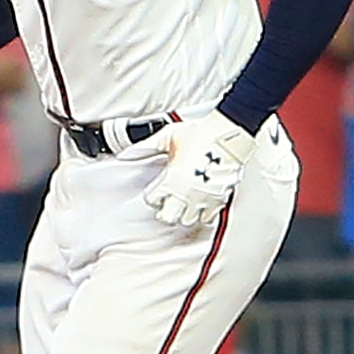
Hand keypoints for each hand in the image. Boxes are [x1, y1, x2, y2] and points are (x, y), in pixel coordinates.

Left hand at [142, 109, 251, 228]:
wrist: (227, 135)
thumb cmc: (200, 133)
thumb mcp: (167, 136)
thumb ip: (146, 146)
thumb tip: (126, 153)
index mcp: (170, 179)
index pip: (152, 199)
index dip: (153, 194)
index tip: (157, 189)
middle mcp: (184, 193)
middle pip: (168, 217)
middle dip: (166, 211)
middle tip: (168, 203)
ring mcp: (202, 198)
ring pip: (187, 220)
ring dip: (184, 213)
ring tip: (185, 204)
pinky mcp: (219, 199)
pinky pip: (208, 218)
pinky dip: (204, 213)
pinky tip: (202, 204)